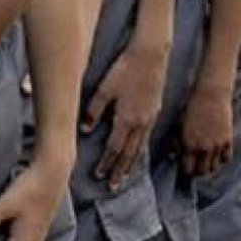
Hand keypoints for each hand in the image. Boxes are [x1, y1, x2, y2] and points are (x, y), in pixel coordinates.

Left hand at [81, 42, 169, 190]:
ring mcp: (150, 118)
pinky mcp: (156, 111)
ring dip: (130, 165)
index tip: (99, 175)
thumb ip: (94, 110)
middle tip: (112, 186)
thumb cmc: (125, 68)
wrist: (151, 54)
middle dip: (119, 171)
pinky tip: (136, 154)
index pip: (114, 148)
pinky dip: (139, 151)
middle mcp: (140, 123)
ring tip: (123, 177)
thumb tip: (84, 130)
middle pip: (128, 154)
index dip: (106, 163)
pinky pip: (146, 138)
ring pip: (139, 148)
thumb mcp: (104, 88)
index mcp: (126, 119)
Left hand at [178, 85, 233, 177]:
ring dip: (209, 167)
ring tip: (205, 162)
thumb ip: (175, 143)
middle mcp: (203, 148)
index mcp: (188, 145)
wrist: (211, 95)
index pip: (187, 170)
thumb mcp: (178, 125)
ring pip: (214, 168)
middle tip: (195, 167)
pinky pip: (226, 159)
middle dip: (197, 172)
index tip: (185, 169)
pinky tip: (217, 156)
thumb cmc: (191, 108)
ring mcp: (216, 145)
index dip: (185, 171)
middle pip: (201, 172)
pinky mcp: (227, 140)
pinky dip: (221, 160)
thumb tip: (172, 156)